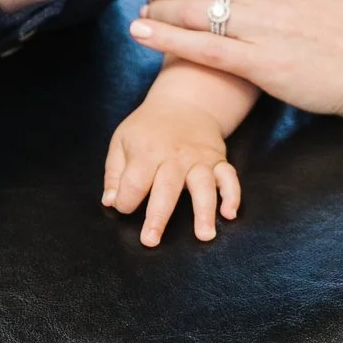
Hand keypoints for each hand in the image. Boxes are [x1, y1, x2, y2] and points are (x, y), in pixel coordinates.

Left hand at [103, 97, 239, 246]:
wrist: (185, 102)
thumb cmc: (148, 127)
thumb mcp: (122, 141)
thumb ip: (114, 174)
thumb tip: (110, 202)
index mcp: (147, 151)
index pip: (134, 182)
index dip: (126, 200)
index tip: (124, 207)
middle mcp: (174, 156)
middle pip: (166, 188)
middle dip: (158, 216)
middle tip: (150, 240)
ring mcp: (199, 158)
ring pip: (202, 185)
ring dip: (204, 211)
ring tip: (204, 236)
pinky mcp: (218, 160)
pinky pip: (229, 177)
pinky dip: (232, 195)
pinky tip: (230, 214)